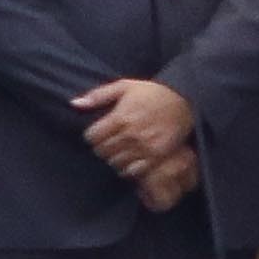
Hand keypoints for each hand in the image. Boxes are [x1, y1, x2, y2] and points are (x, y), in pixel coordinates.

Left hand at [76, 75, 199, 207]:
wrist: (183, 99)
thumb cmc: (151, 92)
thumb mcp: (123, 86)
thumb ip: (97, 96)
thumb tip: (74, 104)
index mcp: (120, 117)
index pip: (92, 137)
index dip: (92, 136)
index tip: (98, 133)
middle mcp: (130, 134)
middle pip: (102, 151)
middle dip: (102, 147)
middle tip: (109, 142)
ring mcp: (144, 147)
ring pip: (115, 163)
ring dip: (114, 158)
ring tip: (120, 150)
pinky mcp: (156, 156)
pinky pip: (134, 171)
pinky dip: (128, 168)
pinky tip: (130, 159)